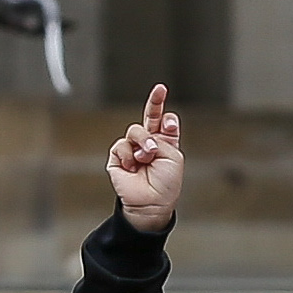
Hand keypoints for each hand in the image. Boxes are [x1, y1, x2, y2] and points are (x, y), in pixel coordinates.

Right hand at [108, 84, 186, 232]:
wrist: (152, 202)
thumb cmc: (166, 183)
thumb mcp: (173, 156)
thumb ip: (164, 138)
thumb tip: (151, 130)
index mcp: (164, 142)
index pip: (163, 121)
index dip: (164, 113)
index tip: (163, 95)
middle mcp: (148, 143)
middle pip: (148, 117)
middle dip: (154, 102)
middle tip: (160, 90)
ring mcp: (133, 149)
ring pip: (135, 130)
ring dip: (143, 142)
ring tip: (147, 157)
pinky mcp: (118, 157)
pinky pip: (122, 145)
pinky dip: (129, 155)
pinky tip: (133, 166)